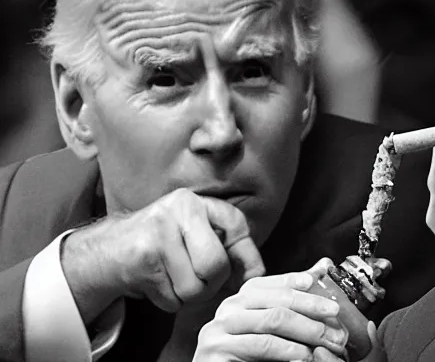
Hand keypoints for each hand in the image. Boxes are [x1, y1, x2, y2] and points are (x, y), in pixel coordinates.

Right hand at [61, 188, 264, 323]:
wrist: (108, 251)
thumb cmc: (161, 244)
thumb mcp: (194, 233)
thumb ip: (226, 247)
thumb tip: (257, 273)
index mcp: (195, 201)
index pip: (237, 224)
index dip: (246, 254)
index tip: (244, 272)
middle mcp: (179, 209)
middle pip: (216, 265)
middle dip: (210, 283)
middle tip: (196, 278)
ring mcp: (159, 232)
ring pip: (195, 288)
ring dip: (186, 296)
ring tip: (172, 278)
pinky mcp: (143, 258)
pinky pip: (173, 299)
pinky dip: (168, 301)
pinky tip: (156, 282)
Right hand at [193, 260, 347, 360]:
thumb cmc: (250, 358)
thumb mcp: (270, 327)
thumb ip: (291, 302)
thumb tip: (323, 266)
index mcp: (238, 301)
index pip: (268, 284)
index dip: (293, 281)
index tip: (316, 283)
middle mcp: (227, 311)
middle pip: (275, 301)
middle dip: (310, 307)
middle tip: (335, 317)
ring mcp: (219, 331)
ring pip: (272, 321)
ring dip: (306, 330)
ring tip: (328, 339)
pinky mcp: (218, 353)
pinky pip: (262, 346)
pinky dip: (290, 350)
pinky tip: (306, 355)